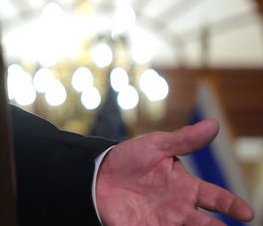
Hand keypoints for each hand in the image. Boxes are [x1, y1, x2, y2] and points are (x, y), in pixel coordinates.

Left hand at [96, 118, 254, 224]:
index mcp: (187, 187)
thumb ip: (184, 140)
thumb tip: (214, 124)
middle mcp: (179, 208)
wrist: (95, 174)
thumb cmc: (129, 159)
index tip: (246, 213)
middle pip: (206, 224)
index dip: (232, 205)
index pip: (216, 198)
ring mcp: (163, 221)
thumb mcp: (155, 146)